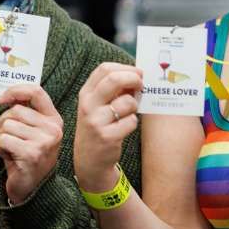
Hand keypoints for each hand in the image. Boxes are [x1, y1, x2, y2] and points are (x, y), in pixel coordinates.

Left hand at [0, 85, 62, 204]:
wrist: (34, 190)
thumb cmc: (29, 157)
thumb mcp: (34, 132)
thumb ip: (27, 112)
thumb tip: (8, 96)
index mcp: (54, 120)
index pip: (36, 92)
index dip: (16, 91)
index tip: (2, 99)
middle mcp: (52, 129)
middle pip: (15, 110)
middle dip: (4, 124)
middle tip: (12, 139)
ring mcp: (44, 141)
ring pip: (6, 125)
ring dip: (2, 138)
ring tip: (12, 150)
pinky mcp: (31, 153)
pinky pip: (3, 140)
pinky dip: (0, 149)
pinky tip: (10, 158)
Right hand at [74, 62, 141, 191]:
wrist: (89, 160)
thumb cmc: (99, 126)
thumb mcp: (97, 105)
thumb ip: (112, 90)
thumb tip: (137, 75)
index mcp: (86, 93)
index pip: (105, 69)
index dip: (125, 68)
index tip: (137, 73)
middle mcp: (88, 105)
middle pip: (114, 79)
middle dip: (134, 79)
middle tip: (142, 85)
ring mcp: (96, 121)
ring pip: (127, 102)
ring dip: (135, 106)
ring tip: (129, 113)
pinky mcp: (107, 137)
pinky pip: (131, 121)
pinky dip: (133, 123)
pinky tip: (125, 128)